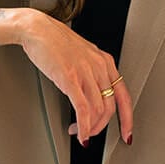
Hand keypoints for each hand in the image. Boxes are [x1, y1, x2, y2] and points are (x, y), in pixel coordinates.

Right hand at [19, 9, 132, 146]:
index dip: (127, 118)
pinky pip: (82, 109)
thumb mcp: (83, 55)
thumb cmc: (56, 41)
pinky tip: (79, 133)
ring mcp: (85, 72)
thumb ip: (92, 72)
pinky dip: (84, 126)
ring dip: (90, 128)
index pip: (124, 95)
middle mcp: (99, 66)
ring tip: (79, 131)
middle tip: (91, 134)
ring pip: (98, 110)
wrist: (37, 29)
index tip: (126, 133)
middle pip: (110, 107)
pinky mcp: (70, 78)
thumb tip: (94, 95)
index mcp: (105, 61)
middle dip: (101, 127)